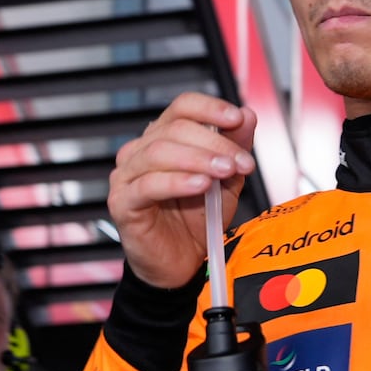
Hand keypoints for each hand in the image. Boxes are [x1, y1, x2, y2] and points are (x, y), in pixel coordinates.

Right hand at [106, 92, 257, 288]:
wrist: (181, 263)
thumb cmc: (197, 220)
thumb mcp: (226, 181)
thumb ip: (235, 148)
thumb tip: (248, 116)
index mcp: (163, 138)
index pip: (182, 107)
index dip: (210, 108)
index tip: (237, 119)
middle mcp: (140, 151)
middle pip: (175, 129)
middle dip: (215, 143)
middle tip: (241, 162)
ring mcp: (126, 176)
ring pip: (159, 152)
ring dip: (199, 160)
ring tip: (224, 172)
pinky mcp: (122, 203)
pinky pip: (148, 185)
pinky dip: (177, 182)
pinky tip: (200, 186)